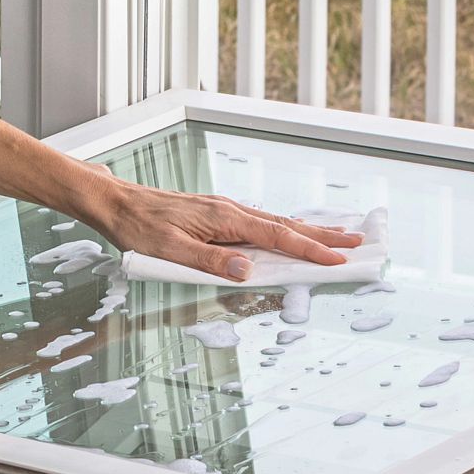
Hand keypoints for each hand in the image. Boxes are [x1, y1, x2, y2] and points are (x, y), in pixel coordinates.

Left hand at [82, 182, 362, 280]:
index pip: (276, 237)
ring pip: (275, 223)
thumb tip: (247, 270)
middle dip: (322, 235)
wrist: (116, 203)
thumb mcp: (169, 250)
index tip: (338, 258)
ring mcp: (224, 212)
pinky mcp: (216, 216)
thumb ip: (209, 261)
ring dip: (306, 231)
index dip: (309, 249)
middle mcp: (229, 211)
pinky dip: (283, 230)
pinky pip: (259, 223)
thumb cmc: (138, 227)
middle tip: (357, 241)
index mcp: (224, 218)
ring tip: (335, 236)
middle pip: (285, 225)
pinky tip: (287, 235)